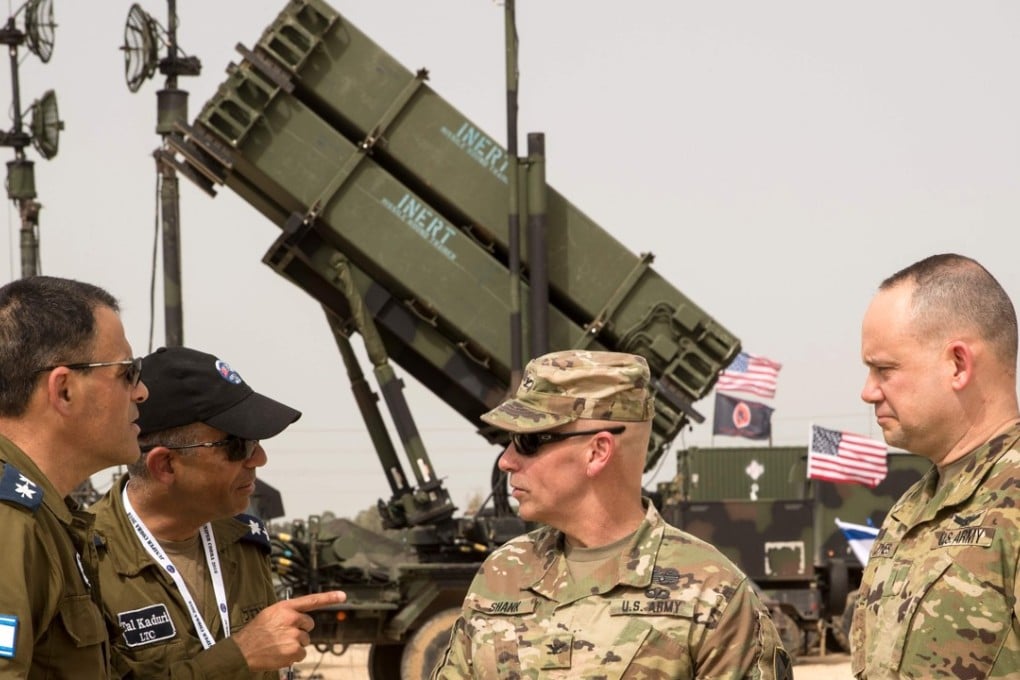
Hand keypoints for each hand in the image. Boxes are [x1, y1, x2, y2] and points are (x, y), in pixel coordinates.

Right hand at [231, 590, 345, 671]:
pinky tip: (280, 653)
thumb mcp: (269, 614)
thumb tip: (300, 617)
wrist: (242, 651)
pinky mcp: (294, 650)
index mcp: (285, 608)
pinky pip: (301, 653)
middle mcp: (291, 619)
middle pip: (309, 625)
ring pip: (305, 640)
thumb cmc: (255, 633)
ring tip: (279, 644)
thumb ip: (286, 613)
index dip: (329, 598)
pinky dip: (293, 656)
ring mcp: (293, 635)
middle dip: (300, 630)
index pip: (311, 600)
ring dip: (295, 644)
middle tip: (284, 635)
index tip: (343, 596)